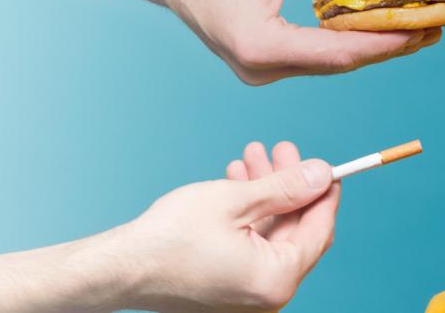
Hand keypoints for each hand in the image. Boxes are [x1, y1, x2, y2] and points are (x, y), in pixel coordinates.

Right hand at [107, 141, 341, 311]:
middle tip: (282, 149)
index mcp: (277, 279)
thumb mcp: (235, 200)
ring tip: (253, 156)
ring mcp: (248, 295)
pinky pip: (251, 247)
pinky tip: (238, 182)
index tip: (326, 164)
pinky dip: (249, 216)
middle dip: (289, 186)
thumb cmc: (170, 238)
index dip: (324, 192)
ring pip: (271, 235)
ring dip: (266, 195)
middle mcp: (268, 295)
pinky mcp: (230, 288)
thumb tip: (322, 174)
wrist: (118, 268)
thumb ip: (286, 187)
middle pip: (295, 231)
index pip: (319, 230)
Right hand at [152, 0, 442, 84]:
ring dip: (370, 46)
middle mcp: (261, 69)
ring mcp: (260, 72)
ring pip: (328, 63)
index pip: (338, 51)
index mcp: (262, 46)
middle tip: (432, 30)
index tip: (420, 30)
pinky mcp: (261, 64)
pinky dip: (344, 43)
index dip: (383, 42)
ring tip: (415, 29)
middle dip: (387, 46)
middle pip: (339, 64)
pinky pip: (313, 57)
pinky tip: (375, 28)